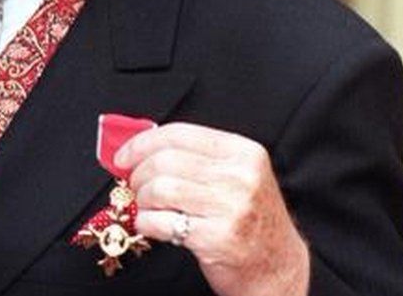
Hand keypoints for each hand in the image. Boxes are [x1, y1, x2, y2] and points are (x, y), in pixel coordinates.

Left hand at [115, 123, 309, 295]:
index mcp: (243, 152)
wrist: (279, 269)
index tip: (124, 155)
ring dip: (143, 198)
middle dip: (138, 173)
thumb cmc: (250, 220)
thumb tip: (140, 146)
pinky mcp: (219, 239)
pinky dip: (146, 222)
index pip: (179, 133)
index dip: (142, 142)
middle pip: (166, 160)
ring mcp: (232, 208)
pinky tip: (149, 224)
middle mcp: (241, 177)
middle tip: (133, 184)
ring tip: (145, 205)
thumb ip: (196, 157)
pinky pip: (163, 222)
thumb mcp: (236, 177)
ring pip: (162, 188)